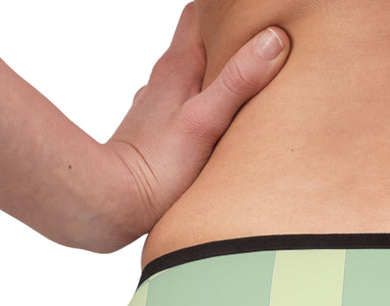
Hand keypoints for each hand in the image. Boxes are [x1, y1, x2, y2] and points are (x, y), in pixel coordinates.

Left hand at [99, 2, 288, 246]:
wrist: (116, 202)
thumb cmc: (158, 166)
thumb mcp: (205, 120)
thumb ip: (238, 81)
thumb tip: (272, 39)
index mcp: (177, 67)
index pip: (199, 14)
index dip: (226, 11)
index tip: (254, 15)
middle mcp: (165, 81)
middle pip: (198, 44)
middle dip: (228, 41)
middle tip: (263, 47)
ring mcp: (161, 108)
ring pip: (194, 77)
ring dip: (219, 76)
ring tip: (251, 84)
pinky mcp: (162, 135)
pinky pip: (189, 107)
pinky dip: (207, 105)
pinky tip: (222, 122)